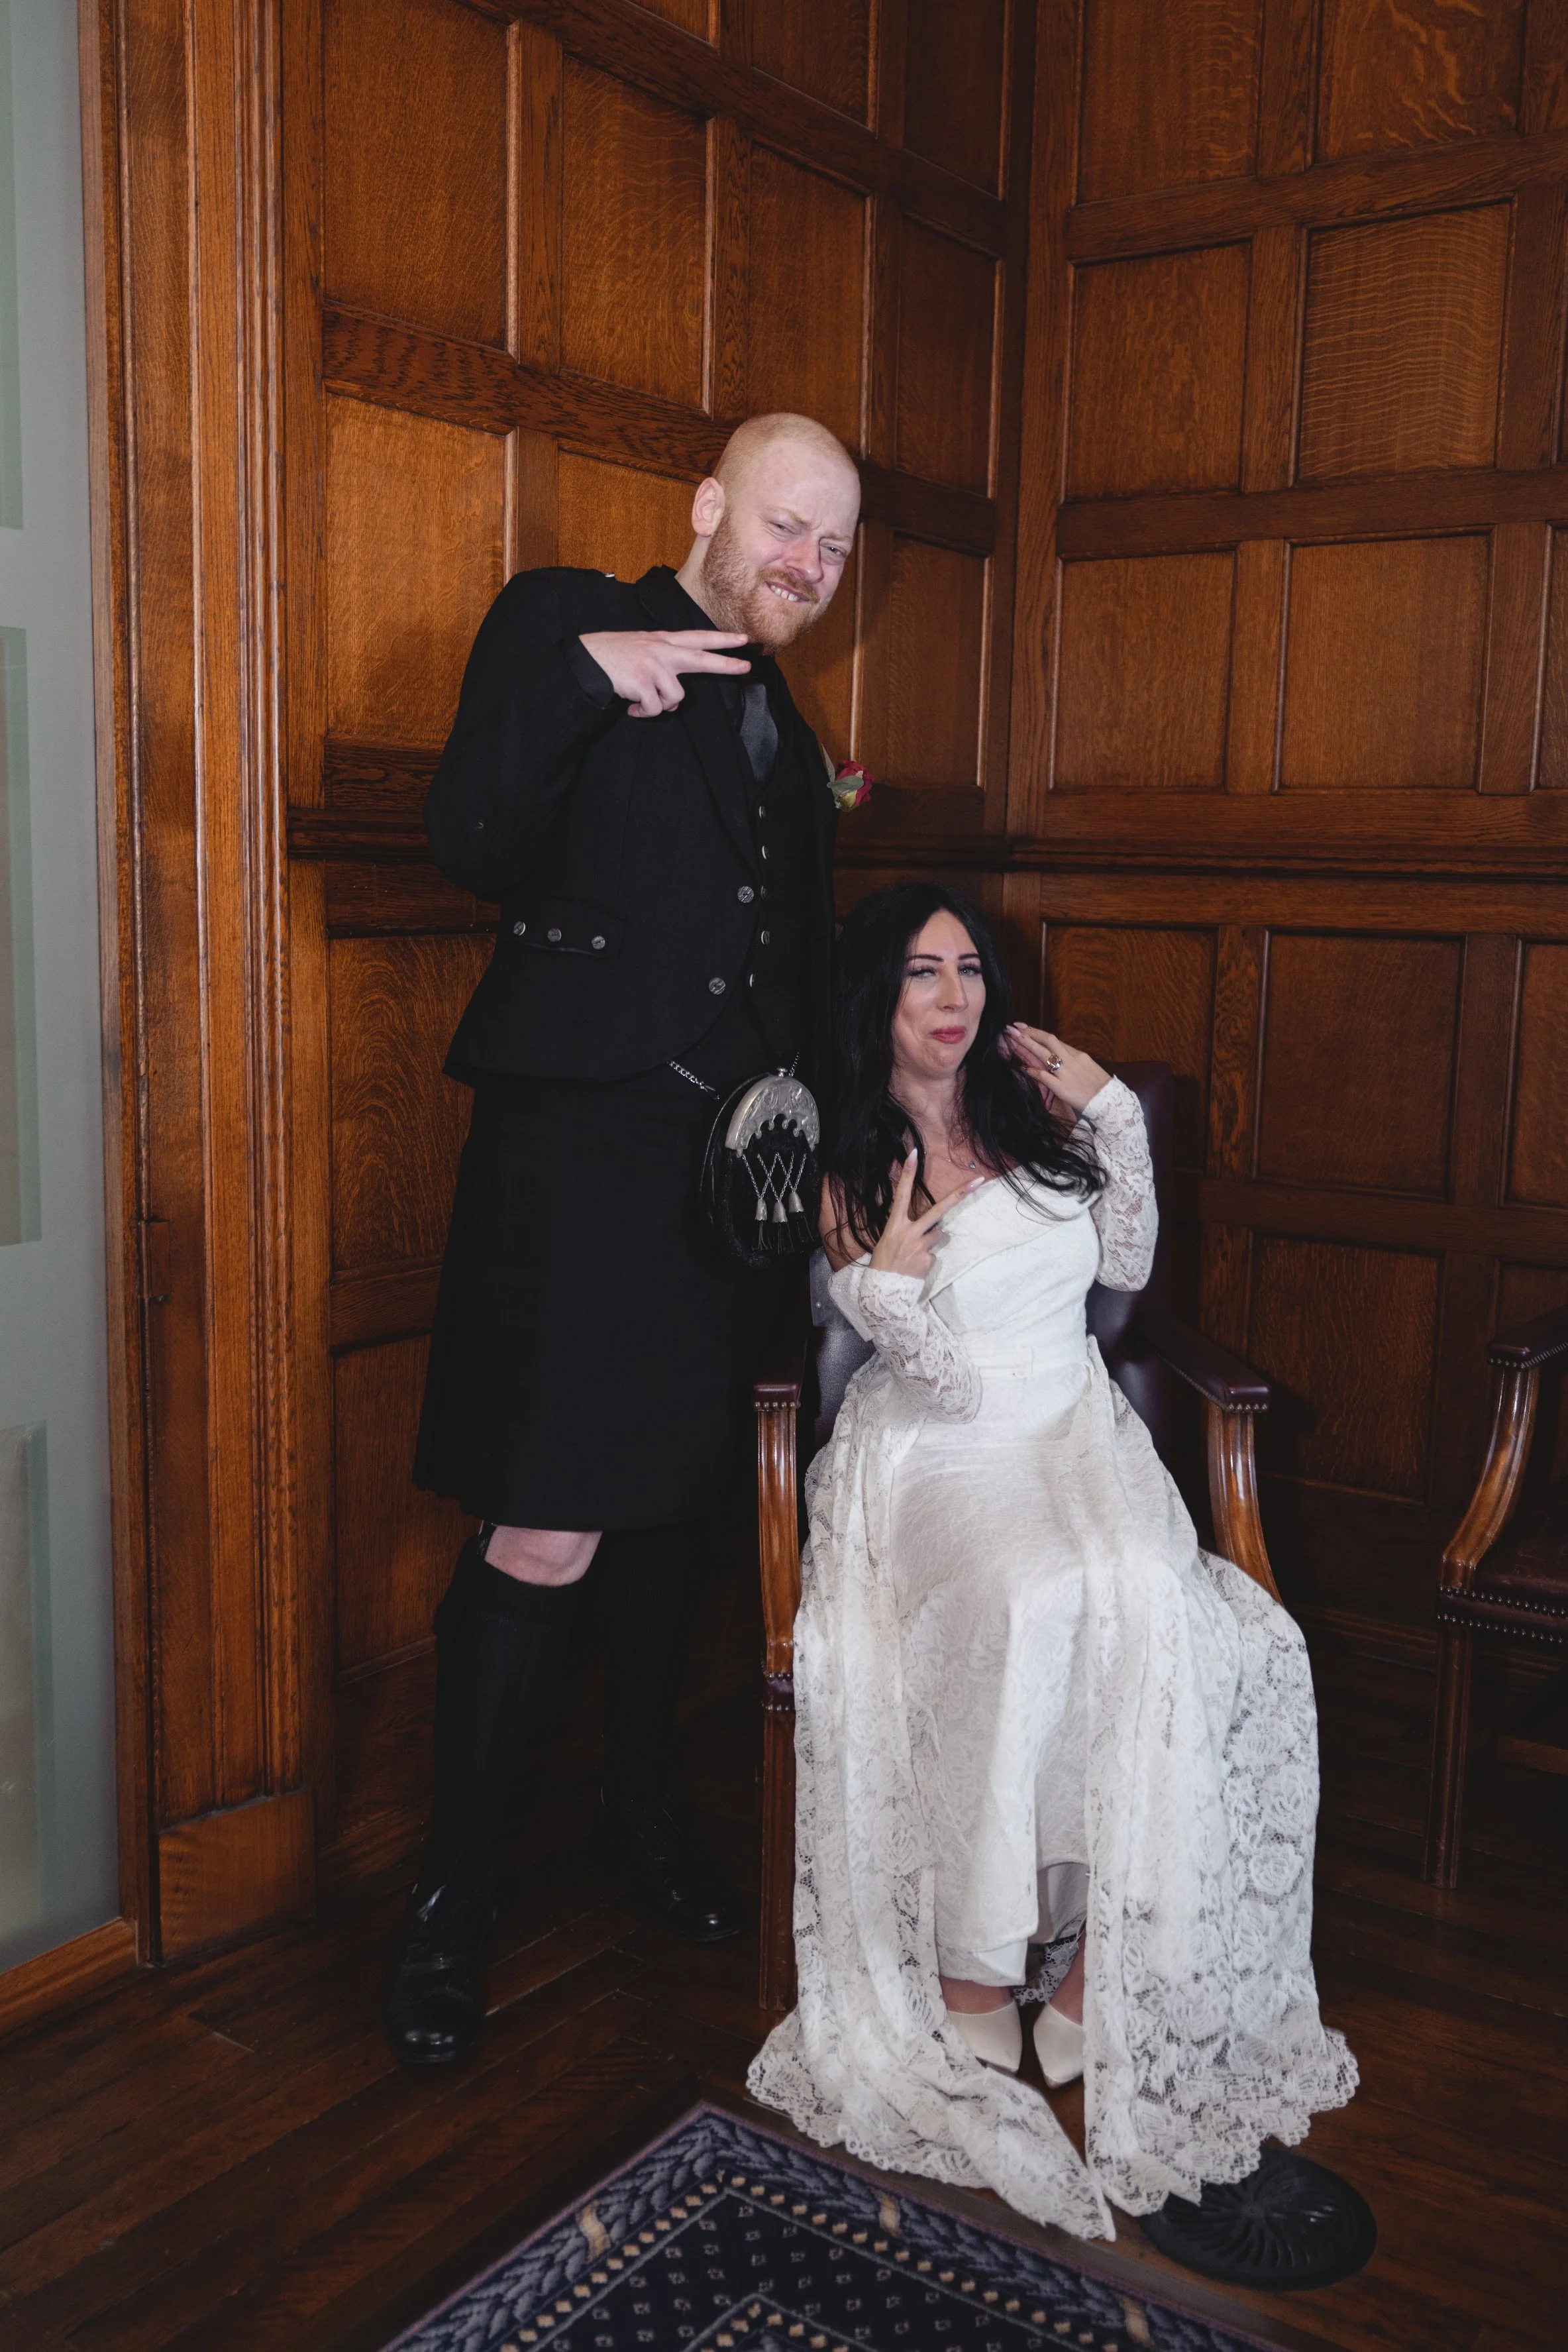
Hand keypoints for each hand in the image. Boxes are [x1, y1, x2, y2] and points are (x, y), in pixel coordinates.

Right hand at [577, 628, 750, 717]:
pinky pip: (655, 709)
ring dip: (657, 705)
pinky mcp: (643, 683)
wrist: (586, 660)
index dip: (721, 639)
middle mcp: (661, 651)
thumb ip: (662, 666)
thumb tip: (675, 699)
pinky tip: (631, 705)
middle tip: (746, 667)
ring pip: (674, 698)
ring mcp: (653, 666)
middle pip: (701, 659)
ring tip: (640, 699)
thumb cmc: (612, 656)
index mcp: (662, 641)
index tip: (743, 640)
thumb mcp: (641, 649)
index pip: (697, 638)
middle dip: (725, 664)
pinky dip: (643, 713)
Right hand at [869, 1151, 981, 1277]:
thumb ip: (906, 1229)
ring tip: (913, 1255)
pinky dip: (926, 1259)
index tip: (915, 1153)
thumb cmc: (883, 1264)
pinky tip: (915, 1267)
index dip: (908, 1173)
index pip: (902, 1194)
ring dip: (930, 1242)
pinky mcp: (929, 1260)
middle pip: (939, 1210)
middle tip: (979, 1181)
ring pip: (938, 1235)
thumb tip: (931, 1228)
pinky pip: (933, 1254)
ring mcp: (921, 1246)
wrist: (883, 1292)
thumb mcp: (887, 1240)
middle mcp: (909, 1232)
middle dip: (960, 1194)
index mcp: (895, 1225)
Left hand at [1001, 1024, 1109, 1118]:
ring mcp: (1066, 1073)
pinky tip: (1022, 1067)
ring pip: (1044, 1054)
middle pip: (1047, 1041)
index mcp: (1078, 1055)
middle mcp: (1071, 1060)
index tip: (1022, 1026)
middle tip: (1012, 1029)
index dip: (1036, 1032)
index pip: (1054, 1040)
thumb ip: (1073, 1060)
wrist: (1109, 1102)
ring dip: (1026, 1046)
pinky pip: (1044, 1077)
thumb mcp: (1088, 1067)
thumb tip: (1058, 1056)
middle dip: (1028, 1034)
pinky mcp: (1062, 1088)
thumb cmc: (1099, 1086)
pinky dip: (1032, 1071)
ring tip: (1012, 1040)